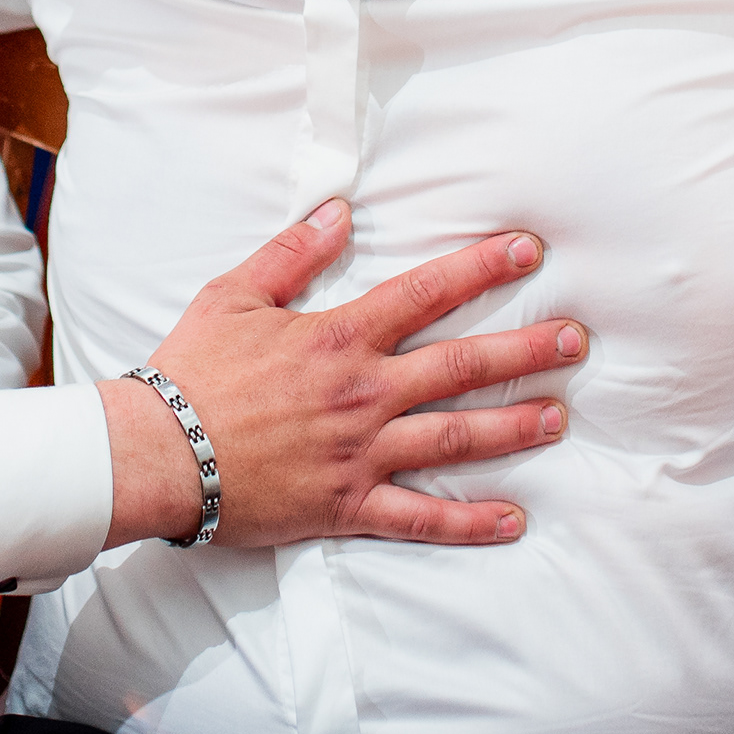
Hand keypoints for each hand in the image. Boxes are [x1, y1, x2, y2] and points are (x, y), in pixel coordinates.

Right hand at [103, 197, 582, 550]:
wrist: (156, 453)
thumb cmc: (190, 372)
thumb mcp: (234, 295)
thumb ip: (292, 253)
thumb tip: (339, 211)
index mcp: (339, 337)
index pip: (425, 293)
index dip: (481, 269)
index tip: (530, 252)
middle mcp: (363, 392)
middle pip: (461, 365)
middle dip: (525, 350)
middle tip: (577, 341)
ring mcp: (361, 452)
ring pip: (454, 437)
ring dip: (513, 426)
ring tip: (560, 417)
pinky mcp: (348, 505)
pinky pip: (420, 518)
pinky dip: (469, 522)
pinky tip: (514, 520)